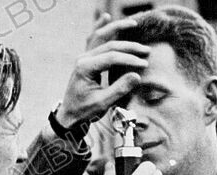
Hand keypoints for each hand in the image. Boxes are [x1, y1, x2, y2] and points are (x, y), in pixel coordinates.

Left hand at [55, 13, 149, 127]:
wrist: (69, 114)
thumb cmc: (85, 111)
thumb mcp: (103, 103)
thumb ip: (120, 88)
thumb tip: (137, 76)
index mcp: (85, 67)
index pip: (111, 57)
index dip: (129, 59)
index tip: (144, 64)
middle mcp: (83, 58)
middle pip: (108, 44)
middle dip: (129, 46)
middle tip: (146, 50)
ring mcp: (83, 56)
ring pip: (100, 36)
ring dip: (116, 28)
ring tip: (133, 23)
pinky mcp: (86, 59)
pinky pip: (93, 39)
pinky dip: (100, 27)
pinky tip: (106, 17)